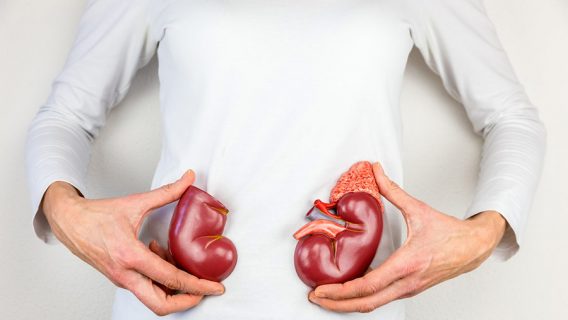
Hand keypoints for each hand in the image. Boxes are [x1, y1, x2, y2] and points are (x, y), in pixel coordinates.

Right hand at [41, 170, 224, 315]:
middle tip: (206, 289)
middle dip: (187, 301)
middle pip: (160, 305)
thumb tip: (189, 178)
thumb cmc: (96, 216)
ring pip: (153, 299)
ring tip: (181, 263)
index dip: (198, 285)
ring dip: (173, 287)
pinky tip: (161, 255)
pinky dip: (160, 278)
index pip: (171, 279)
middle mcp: (125, 274)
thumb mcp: (135, 202)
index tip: (215, 287)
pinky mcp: (120, 278)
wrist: (68, 222)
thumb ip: (167, 191)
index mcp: (130, 256)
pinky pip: (145, 287)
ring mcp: (122, 279)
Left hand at [308, 162, 506, 312]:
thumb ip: (393, 190)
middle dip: (337, 304)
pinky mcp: (410, 289)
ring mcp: (409, 289)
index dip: (341, 291)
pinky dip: (362, 299)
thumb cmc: (450, 233)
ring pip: (374, 305)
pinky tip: (350, 292)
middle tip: (316, 298)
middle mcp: (407, 282)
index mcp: (407, 264)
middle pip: (366, 304)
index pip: (368, 286)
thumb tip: (376, 171)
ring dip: (348, 304)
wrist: (474, 247)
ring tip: (327, 297)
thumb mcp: (418, 209)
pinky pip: (382, 300)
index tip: (321, 290)